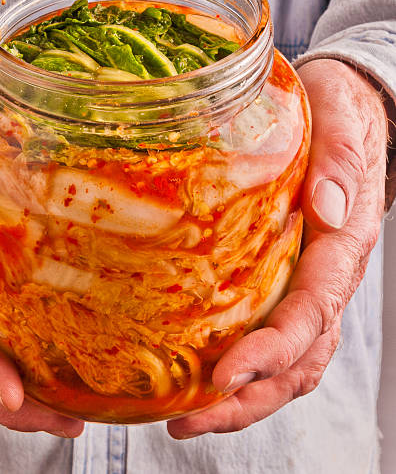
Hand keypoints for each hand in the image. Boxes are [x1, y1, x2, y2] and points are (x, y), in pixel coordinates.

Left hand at [168, 58, 386, 438]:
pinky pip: (271, 334)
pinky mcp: (285, 278)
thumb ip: (340, 161)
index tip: (226, 375)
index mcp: (342, 247)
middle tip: (190, 419)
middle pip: (297, 358)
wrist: (345, 111)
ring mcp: (307, 283)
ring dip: (242, 398)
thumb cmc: (342, 115)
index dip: (271, 351)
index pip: (310, 314)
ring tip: (186, 417)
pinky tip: (200, 377)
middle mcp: (327, 277)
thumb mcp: (343, 122)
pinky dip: (242, 368)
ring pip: (287, 360)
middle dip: (248, 398)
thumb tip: (327, 208)